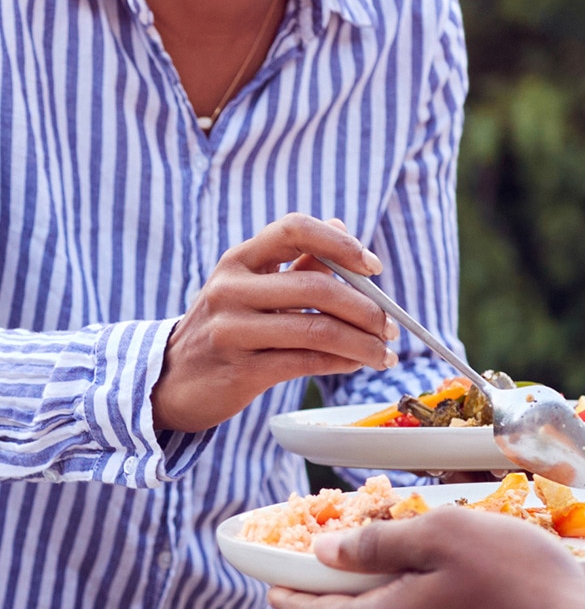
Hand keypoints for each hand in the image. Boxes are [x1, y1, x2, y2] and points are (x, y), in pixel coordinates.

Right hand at [152, 214, 398, 432]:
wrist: (169, 381)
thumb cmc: (225, 328)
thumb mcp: (251, 288)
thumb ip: (295, 262)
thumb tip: (340, 227)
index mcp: (239, 260)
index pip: (294, 229)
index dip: (340, 243)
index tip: (374, 267)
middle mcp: (231, 289)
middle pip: (317, 287)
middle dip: (368, 309)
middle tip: (391, 326)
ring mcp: (232, 330)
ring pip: (318, 329)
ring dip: (364, 343)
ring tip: (385, 354)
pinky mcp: (241, 370)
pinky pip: (307, 361)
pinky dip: (343, 362)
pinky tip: (357, 364)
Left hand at [267, 502, 584, 608]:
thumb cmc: (516, 582)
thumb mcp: (446, 535)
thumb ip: (382, 540)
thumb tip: (328, 552)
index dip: (288, 598)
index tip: (271, 586)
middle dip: (356, 590)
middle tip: (359, 555)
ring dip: (409, 599)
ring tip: (437, 562)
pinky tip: (476, 592)